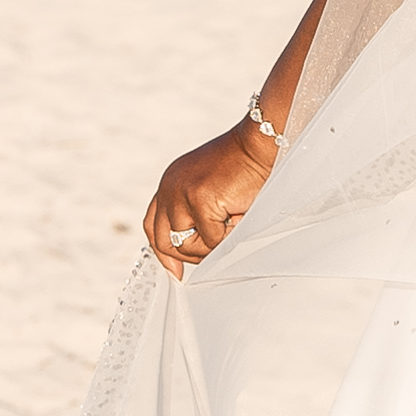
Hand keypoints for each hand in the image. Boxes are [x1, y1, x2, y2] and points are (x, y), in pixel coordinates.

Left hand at [145, 111, 281, 275]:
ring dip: (213, 244)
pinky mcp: (199, 199)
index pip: (153, 226)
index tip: (176, 273)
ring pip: (186, 246)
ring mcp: (181, 193)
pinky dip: (229, 235)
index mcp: (170, 183)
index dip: (163, 252)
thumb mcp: (210, 189)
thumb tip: (193, 253)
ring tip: (234, 222)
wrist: (263, 142)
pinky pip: (211, 240)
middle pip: (163, 242)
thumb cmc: (246, 166)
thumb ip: (195, 215)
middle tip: (216, 252)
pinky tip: (240, 214)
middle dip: (190, 256)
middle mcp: (169, 187)